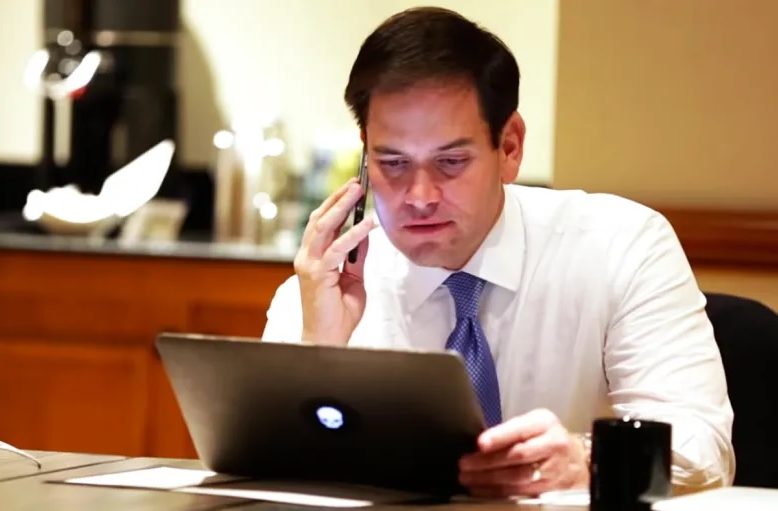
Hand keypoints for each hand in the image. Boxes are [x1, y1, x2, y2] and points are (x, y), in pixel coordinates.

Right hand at [294, 178, 375, 345]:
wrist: (328, 338)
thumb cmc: (338, 314)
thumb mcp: (354, 279)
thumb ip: (357, 257)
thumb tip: (365, 234)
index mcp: (312, 258)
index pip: (322, 224)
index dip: (336, 204)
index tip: (352, 189)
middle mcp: (306, 257)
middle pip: (320, 219)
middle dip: (338, 198)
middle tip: (356, 183)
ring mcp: (309, 265)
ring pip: (324, 227)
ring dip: (342, 207)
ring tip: (358, 192)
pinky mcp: (317, 274)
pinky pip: (338, 249)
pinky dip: (354, 235)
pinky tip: (368, 225)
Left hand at [458, 408, 588, 497]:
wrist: (574, 458)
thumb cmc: (545, 436)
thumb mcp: (532, 423)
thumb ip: (510, 430)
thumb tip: (479, 443)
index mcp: (544, 423)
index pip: (520, 430)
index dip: (499, 437)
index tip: (480, 443)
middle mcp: (552, 445)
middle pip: (517, 456)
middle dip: (487, 462)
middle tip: (465, 464)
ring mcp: (552, 469)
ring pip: (517, 477)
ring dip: (489, 480)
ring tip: (468, 478)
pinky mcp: (549, 488)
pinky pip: (520, 491)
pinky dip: (498, 492)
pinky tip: (482, 489)